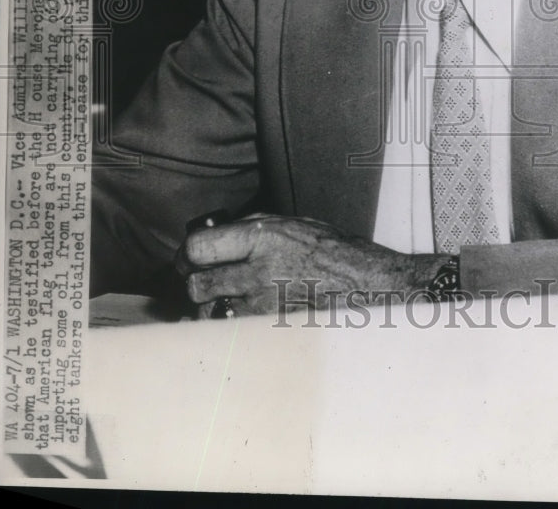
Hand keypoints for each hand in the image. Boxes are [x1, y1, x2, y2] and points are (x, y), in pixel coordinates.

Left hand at [178, 213, 447, 317]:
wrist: (370, 285)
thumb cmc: (335, 252)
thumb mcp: (294, 224)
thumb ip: (253, 228)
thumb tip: (216, 234)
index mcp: (263, 237)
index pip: (199, 247)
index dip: (187, 254)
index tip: (190, 258)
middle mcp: (260, 271)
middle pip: (197, 285)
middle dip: (194, 285)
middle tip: (200, 283)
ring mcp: (266, 305)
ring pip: (211, 315)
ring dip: (210, 310)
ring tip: (222, 303)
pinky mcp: (272, 331)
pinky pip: (233, 333)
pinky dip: (229, 329)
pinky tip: (240, 320)